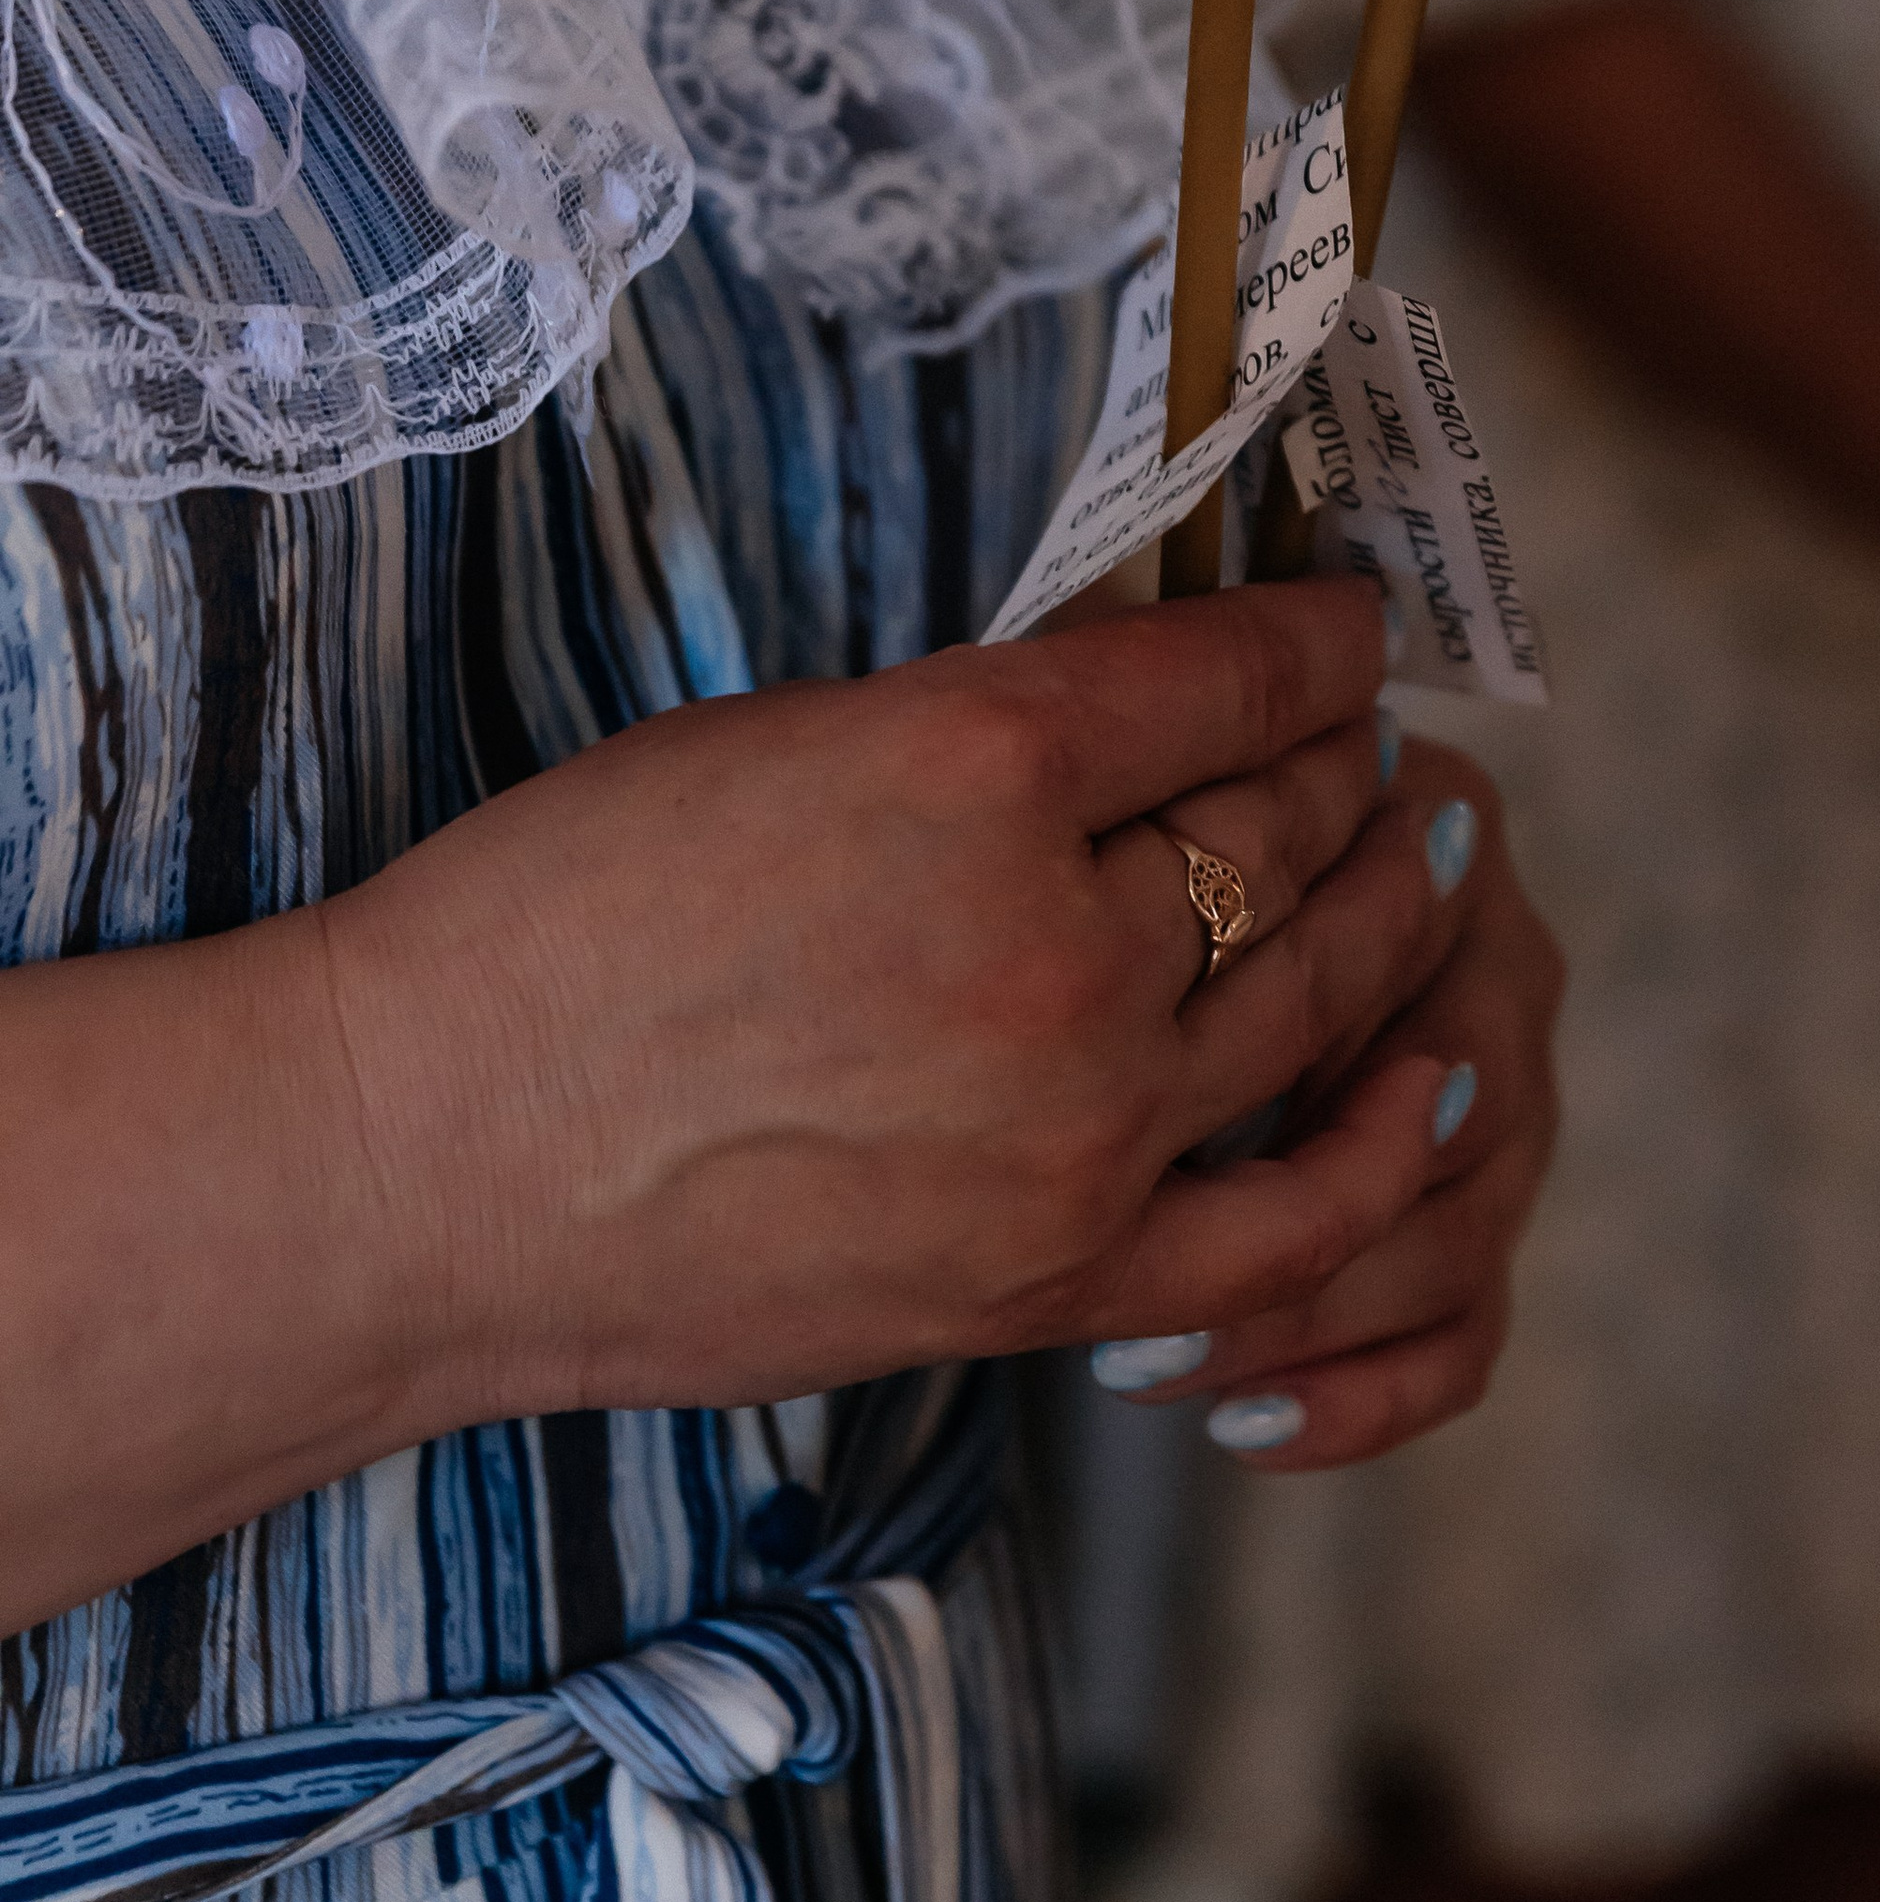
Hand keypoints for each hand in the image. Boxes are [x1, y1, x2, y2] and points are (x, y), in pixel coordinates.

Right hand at [322, 582, 1537, 1427]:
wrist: (418, 1165)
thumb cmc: (550, 924)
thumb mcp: (777, 740)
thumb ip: (976, 729)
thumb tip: (1137, 711)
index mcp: (975, 764)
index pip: (1224, 679)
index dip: (1314, 638)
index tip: (1351, 621)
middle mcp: (1057, 941)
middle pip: (1286, 829)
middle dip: (1351, 767)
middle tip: (1379, 740)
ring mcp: (1073, 1129)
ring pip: (1316, 998)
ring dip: (1392, 914)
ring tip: (1425, 863)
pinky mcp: (1056, 1280)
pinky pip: (1290, 1221)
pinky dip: (1381, 1141)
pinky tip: (1439, 1075)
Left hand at [1081, 732, 1562, 1465]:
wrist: (1125, 928)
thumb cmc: (1070, 834)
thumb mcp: (1106, 776)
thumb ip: (1156, 762)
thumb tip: (1154, 754)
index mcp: (1436, 821)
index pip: (1418, 927)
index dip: (1298, 1017)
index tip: (1150, 1076)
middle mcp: (1497, 955)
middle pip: (1459, 1099)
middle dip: (1293, 1203)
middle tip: (1132, 1273)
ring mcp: (1508, 1098)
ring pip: (1455, 1231)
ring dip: (1305, 1314)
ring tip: (1145, 1362)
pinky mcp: (1476, 1218)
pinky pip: (1464, 1332)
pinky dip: (1365, 1394)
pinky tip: (1244, 1429)